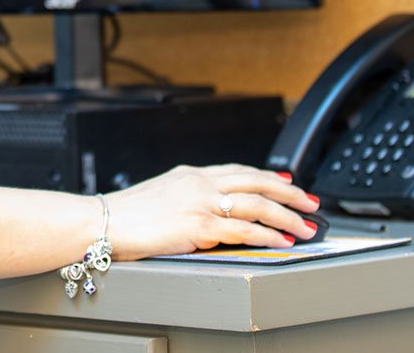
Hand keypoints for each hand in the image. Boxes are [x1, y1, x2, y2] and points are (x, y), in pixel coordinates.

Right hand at [102, 164, 319, 260]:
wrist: (103, 222)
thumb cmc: (125, 215)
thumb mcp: (160, 197)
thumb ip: (185, 199)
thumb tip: (205, 213)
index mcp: (190, 175)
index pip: (238, 171)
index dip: (267, 177)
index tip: (287, 183)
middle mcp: (199, 184)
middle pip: (256, 182)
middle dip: (289, 193)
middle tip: (311, 203)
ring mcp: (200, 203)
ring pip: (257, 204)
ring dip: (286, 216)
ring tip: (305, 227)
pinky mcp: (199, 226)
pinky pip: (244, 230)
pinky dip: (268, 236)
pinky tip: (281, 243)